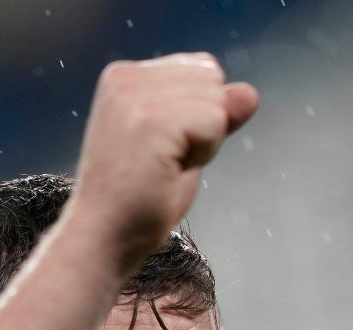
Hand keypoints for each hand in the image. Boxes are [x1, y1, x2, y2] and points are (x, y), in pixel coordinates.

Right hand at [66, 52, 258, 270]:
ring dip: (204, 142)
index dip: (198, 115)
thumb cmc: (139, 198)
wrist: (102, 236)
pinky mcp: (151, 119)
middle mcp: (125, 76)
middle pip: (212, 79)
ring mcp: (135, 96)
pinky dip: (204, 152)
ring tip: (164, 166)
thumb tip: (249, 92)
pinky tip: (168, 170)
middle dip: (205, 125)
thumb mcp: (184, 144)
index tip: (162, 146)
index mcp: (125, 75)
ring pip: (217, 101)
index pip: (202, 70)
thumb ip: (215, 113)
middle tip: (164, 160)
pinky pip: (215, 121)